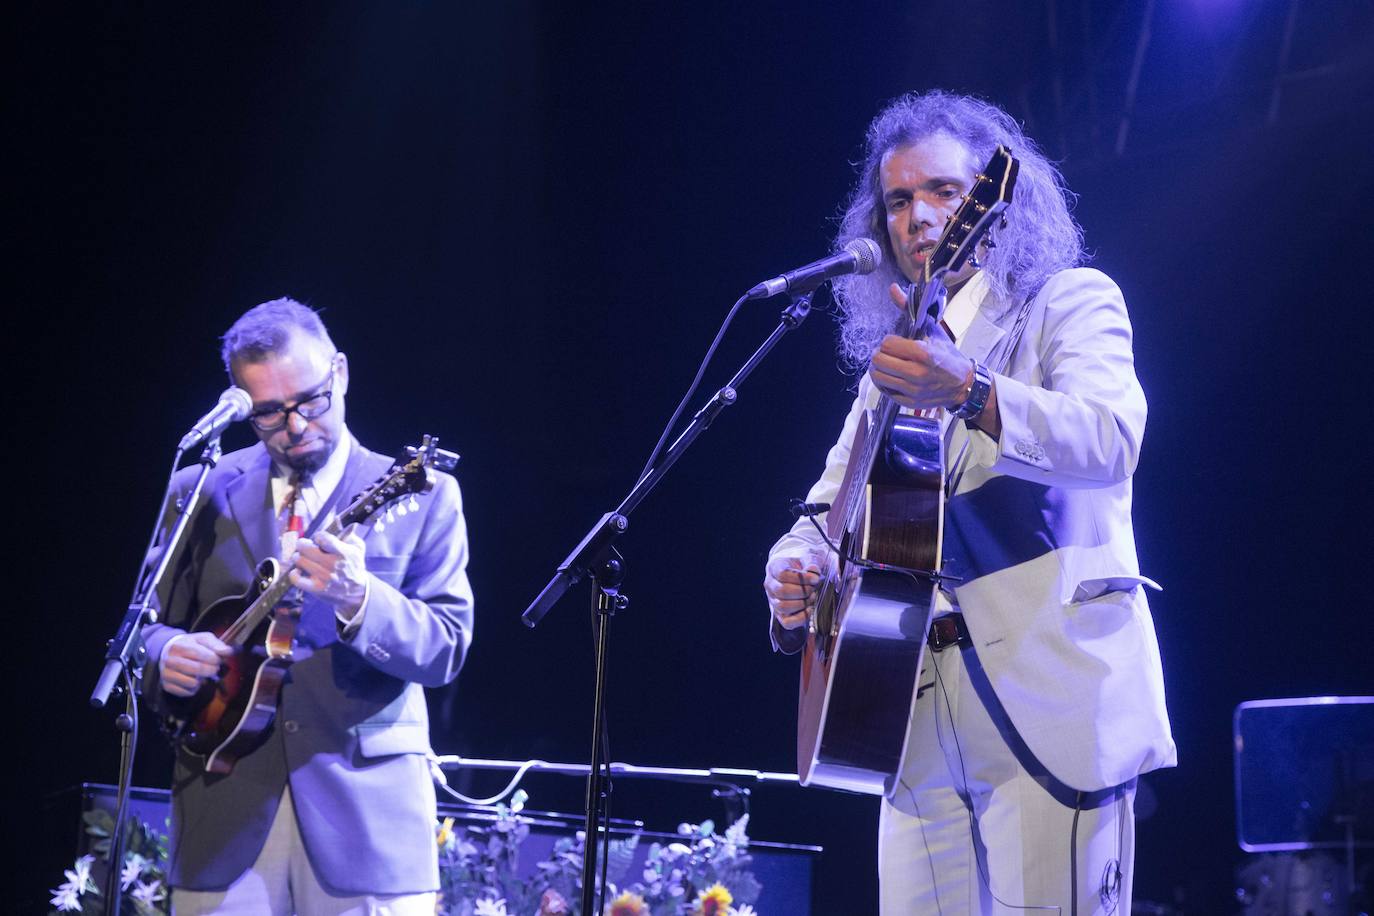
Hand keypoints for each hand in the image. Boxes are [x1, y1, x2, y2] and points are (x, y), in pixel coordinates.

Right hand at [160, 631, 232, 697]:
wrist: (169, 653)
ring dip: (202, 680)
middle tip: (214, 668)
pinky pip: (187, 692)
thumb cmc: (190, 645)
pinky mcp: (167, 686)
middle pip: (197, 669)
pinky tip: (194, 680)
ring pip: (192, 683)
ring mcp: (166, 674)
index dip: (213, 659)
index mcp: (178, 646)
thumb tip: (227, 652)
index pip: (199, 654)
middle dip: (211, 670)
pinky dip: (195, 688)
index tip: (218, 660)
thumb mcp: (203, 639)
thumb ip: (216, 644)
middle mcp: (169, 660)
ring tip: (202, 674)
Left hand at [290, 528, 368, 614]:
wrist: (357, 591)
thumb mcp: (358, 548)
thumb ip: (349, 536)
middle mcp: (332, 564)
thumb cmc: (354, 566)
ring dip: (299, 557)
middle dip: (303, 544)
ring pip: (300, 560)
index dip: (318, 536)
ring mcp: (324, 577)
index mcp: (343, 552)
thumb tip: (338, 528)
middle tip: (304, 546)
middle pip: (305, 548)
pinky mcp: (317, 588)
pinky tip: (298, 570)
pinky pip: (297, 579)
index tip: (319, 539)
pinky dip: (294, 573)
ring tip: (303, 558)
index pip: (323, 538)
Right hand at [764, 555, 820, 630]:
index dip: (802, 578)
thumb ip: (811, 562)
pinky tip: (809, 608)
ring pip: (783, 607)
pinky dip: (801, 618)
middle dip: (803, 591)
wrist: (797, 572)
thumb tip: (814, 572)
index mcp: (774, 567)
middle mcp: (770, 585)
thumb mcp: (807, 557)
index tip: (815, 578)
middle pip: (782, 591)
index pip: (782, 574)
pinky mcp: (780, 614)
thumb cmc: (802, 564)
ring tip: (812, 596)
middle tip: (813, 588)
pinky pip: (787, 622)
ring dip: (802, 603)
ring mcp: (773, 600)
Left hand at [868, 283, 972, 409]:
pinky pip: (884, 390)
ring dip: (878, 368)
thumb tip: (893, 289)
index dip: (888, 341)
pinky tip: (894, 376)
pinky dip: (885, 382)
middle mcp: (916, 373)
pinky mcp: (909, 402)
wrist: (963, 384)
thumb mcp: (932, 330)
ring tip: (888, 364)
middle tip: (886, 353)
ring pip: (877, 376)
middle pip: (877, 361)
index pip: (886, 344)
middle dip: (879, 354)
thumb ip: (909, 309)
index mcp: (923, 353)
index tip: (895, 342)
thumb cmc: (947, 355)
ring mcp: (912, 389)